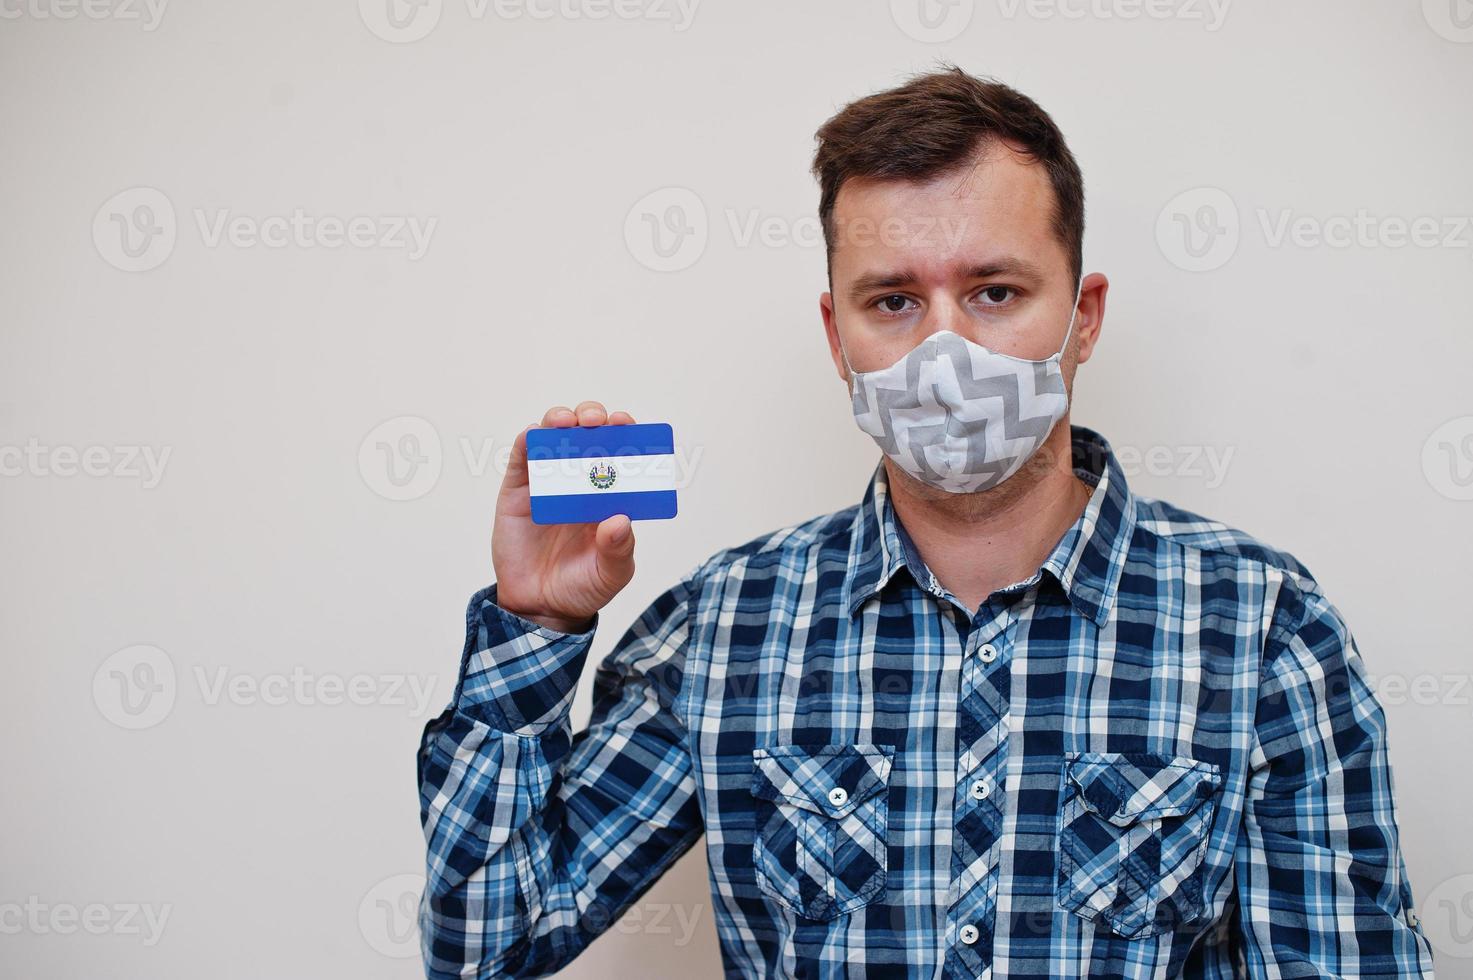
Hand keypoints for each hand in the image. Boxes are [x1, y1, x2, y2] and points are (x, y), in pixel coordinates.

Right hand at [491, 401, 638, 633]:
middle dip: (594, 418)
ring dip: (560, 420)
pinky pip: (521, 457)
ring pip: (554, 437)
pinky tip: (535, 435)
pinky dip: (528, 439)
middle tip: (597, 421)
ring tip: (567, 422)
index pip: (621, 453)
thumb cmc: (582, 587)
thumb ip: (619, 550)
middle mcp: (580, 481)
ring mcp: (548, 482)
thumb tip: (620, 520)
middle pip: (588, 434)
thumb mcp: (611, 574)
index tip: (627, 425)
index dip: (625, 434)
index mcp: (610, 494)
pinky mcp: (519, 491)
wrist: (540, 608)